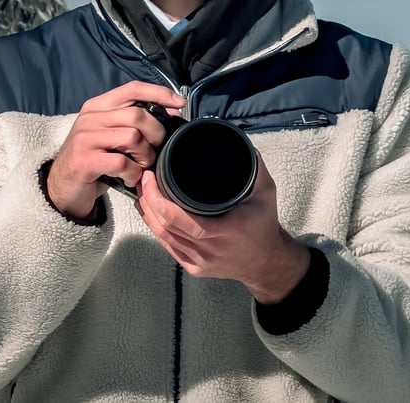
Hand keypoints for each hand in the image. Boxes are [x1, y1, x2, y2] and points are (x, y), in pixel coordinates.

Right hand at [46, 81, 184, 220]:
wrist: (61, 188)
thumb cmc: (93, 160)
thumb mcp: (108, 133)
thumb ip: (130, 121)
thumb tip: (169, 113)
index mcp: (97, 106)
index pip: (133, 88)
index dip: (159, 93)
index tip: (179, 104)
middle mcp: (89, 118)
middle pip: (138, 115)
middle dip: (156, 134)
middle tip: (155, 151)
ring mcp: (85, 139)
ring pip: (133, 137)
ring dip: (145, 157)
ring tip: (141, 167)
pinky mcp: (84, 161)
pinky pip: (121, 163)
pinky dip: (133, 174)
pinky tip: (130, 179)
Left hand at [136, 151, 310, 303]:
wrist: (267, 262)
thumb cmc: (265, 225)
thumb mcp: (266, 193)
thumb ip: (253, 166)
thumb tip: (237, 141)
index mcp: (227, 231)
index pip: (183, 220)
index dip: (160, 201)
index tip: (151, 178)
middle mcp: (211, 249)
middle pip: (166, 227)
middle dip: (148, 201)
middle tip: (143, 179)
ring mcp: (200, 262)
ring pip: (163, 237)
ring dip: (148, 214)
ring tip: (142, 192)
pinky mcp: (194, 268)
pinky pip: (168, 247)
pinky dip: (155, 228)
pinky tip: (149, 214)